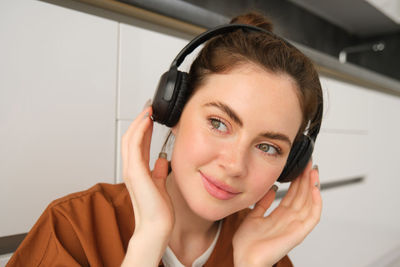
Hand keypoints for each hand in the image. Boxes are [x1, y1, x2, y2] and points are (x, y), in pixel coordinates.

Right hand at [121, 105, 174, 237]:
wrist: (157, 227)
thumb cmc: (158, 211)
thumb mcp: (160, 185)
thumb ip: (159, 172)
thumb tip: (162, 161)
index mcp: (137, 171)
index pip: (137, 144)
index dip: (142, 128)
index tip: (151, 116)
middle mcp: (131, 169)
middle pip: (130, 137)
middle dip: (139, 121)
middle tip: (149, 108)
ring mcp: (131, 170)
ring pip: (130, 138)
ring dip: (139, 122)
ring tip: (148, 110)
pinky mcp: (136, 172)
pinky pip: (135, 146)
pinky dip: (140, 131)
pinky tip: (147, 121)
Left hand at [232, 161, 321, 266]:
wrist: (245, 259)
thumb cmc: (247, 244)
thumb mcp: (253, 216)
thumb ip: (263, 203)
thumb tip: (272, 189)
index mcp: (280, 216)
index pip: (293, 194)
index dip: (297, 180)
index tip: (298, 166)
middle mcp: (290, 220)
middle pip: (302, 196)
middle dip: (306, 178)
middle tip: (308, 163)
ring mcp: (295, 226)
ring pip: (309, 202)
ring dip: (312, 186)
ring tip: (313, 171)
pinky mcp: (299, 233)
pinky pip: (312, 217)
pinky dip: (316, 203)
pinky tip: (315, 189)